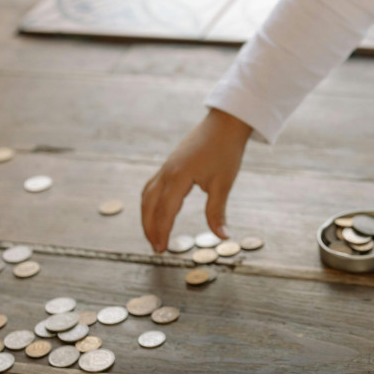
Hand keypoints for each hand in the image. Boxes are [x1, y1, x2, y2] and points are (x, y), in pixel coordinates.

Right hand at [141, 109, 252, 251]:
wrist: (225, 124)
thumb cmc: (225, 151)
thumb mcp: (223, 184)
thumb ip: (217, 212)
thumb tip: (222, 236)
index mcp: (178, 178)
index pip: (165, 212)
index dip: (162, 232)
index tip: (162, 250)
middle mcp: (167, 172)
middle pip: (149, 205)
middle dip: (150, 228)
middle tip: (156, 248)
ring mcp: (166, 167)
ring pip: (147, 196)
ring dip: (147, 216)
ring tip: (153, 235)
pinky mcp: (169, 164)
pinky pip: (152, 186)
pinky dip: (150, 203)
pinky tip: (156, 211)